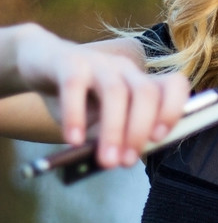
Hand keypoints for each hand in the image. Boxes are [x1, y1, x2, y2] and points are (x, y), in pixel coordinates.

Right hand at [6, 24, 188, 168]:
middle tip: (127, 161)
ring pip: (115, 91)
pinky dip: (76, 115)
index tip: (159, 138)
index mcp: (140, 82)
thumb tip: (122, 160)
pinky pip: (74, 85)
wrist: (39, 64)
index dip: (173, 109)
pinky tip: (74, 140)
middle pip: (146, 92)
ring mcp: (99, 62)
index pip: (174, 85)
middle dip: (139, 130)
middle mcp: (126, 69)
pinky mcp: (68, 61)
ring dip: (114, 129)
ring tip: (106, 159)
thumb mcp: (100, 120)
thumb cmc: (78, 98)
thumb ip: (114, 137)